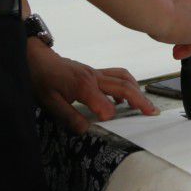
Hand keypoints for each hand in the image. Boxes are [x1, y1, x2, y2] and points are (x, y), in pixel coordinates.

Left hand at [27, 42, 156, 134]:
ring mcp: (96, 73)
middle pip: (123, 86)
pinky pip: (117, 75)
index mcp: (83, 86)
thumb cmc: (42, 81)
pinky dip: (127, 85)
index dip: (109, 115)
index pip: (104, 104)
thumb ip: (68, 117)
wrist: (38, 60)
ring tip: (146, 104)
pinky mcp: (95, 72)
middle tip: (152, 112)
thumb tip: (86, 130)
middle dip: (140, 100)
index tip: (111, 125)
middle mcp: (94, 77)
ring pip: (124, 78)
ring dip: (138, 90)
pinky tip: (124, 99)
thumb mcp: (50, 103)